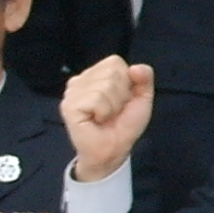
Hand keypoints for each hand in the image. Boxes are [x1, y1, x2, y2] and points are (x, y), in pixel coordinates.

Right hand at [60, 57, 153, 184]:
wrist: (114, 150)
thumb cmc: (124, 125)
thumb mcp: (142, 98)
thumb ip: (144, 78)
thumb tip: (135, 68)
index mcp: (95, 74)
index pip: (115, 61)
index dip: (126, 81)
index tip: (122, 99)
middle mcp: (81, 79)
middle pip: (111, 72)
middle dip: (121, 94)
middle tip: (113, 111)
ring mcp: (72, 91)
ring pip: (105, 85)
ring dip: (113, 105)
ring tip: (105, 116)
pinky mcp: (69, 105)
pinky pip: (96, 99)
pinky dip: (104, 112)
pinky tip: (96, 120)